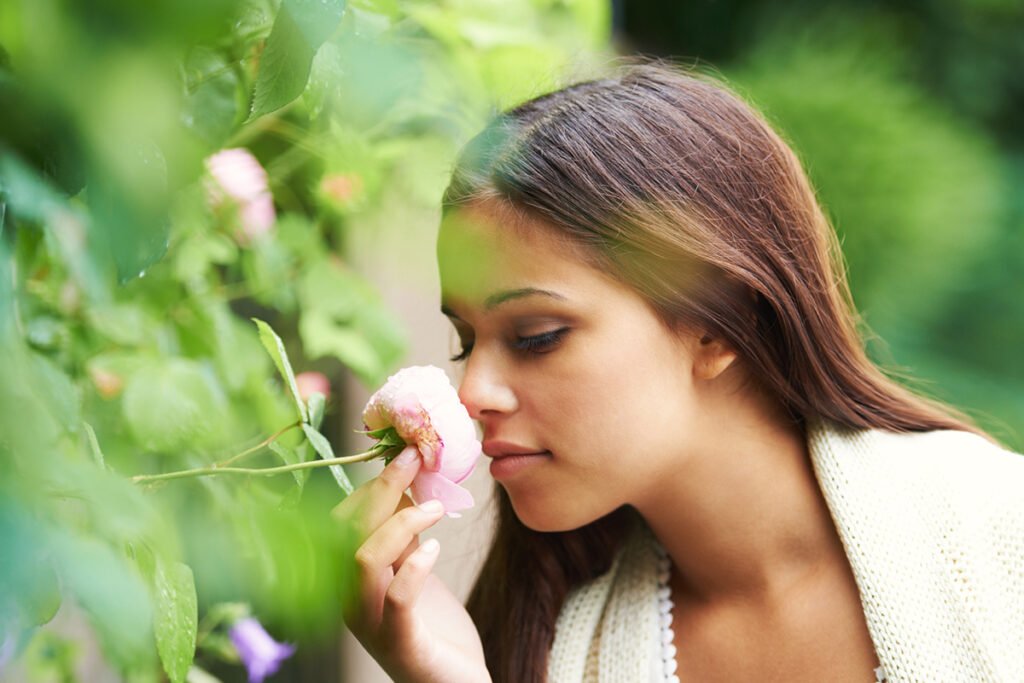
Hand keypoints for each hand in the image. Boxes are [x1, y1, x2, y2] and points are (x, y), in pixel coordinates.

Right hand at [333, 446, 490, 682]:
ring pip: (363, 559)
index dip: (369, 483)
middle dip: (381, 488)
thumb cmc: (434, 628)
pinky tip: (435, 548)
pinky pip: (396, 598)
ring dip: (400, 521)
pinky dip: (414, 565)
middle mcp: (349, 600)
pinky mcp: (401, 645)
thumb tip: (403, 482)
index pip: (340, 521)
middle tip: (415, 459)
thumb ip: (402, 534)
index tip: (403, 453)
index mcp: (347, 579)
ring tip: (435, 508)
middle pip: (347, 532)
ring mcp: (371, 625)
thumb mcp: (414, 569)